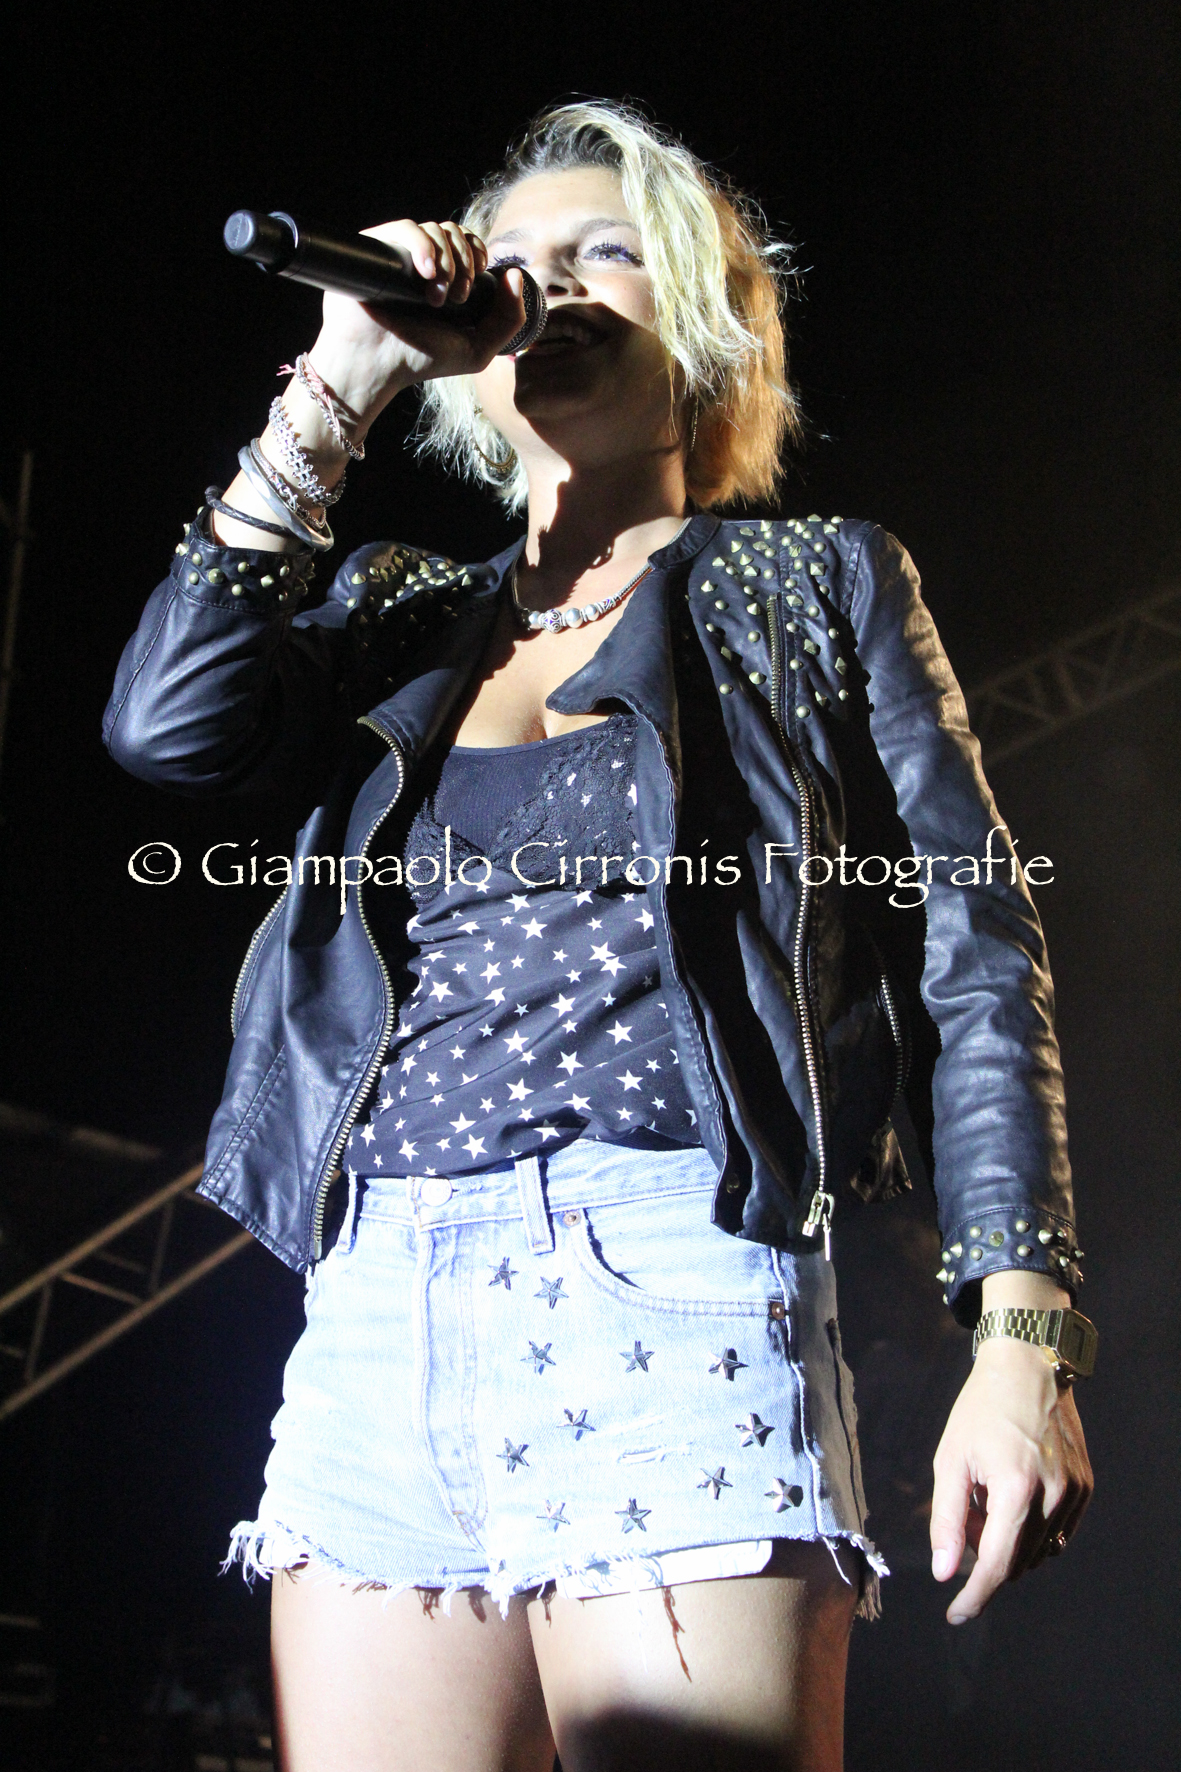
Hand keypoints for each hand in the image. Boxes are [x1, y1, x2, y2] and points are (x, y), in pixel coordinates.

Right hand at [307, 219, 527, 430]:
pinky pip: (406, 228)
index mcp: (443, 277)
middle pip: (454, 233)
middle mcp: (421, 262)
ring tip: (437, 297)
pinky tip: (425, 272)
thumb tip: (515, 275)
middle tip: (460, 296)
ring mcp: (399, 254)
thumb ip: (507, 320)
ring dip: (446, 260)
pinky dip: (422, 245)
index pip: (466, 243)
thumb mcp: (477, 349)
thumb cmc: (420, 359)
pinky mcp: (377, 248)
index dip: (478, 252)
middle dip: (465, 262)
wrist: (376, 364)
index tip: (480, 274)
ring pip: (434, 229)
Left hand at [929, 1336, 1092, 1624]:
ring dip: (1008, 1543)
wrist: (1028, 1367)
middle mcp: (1052, 1496)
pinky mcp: (1085, 1488)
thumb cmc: (981, 1410)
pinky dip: (1029, 1530)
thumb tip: (945, 1572)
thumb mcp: (950, 1460)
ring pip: (1038, 1550)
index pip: (997, 1565)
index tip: (955, 1613)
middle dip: (985, 1555)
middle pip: (1017, 1561)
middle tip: (967, 1516)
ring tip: (988, 1497)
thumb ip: (947, 1520)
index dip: (975, 1595)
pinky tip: (1011, 1495)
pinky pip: (1055, 1532)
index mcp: (1016, 1488)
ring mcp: (1074, 1493)